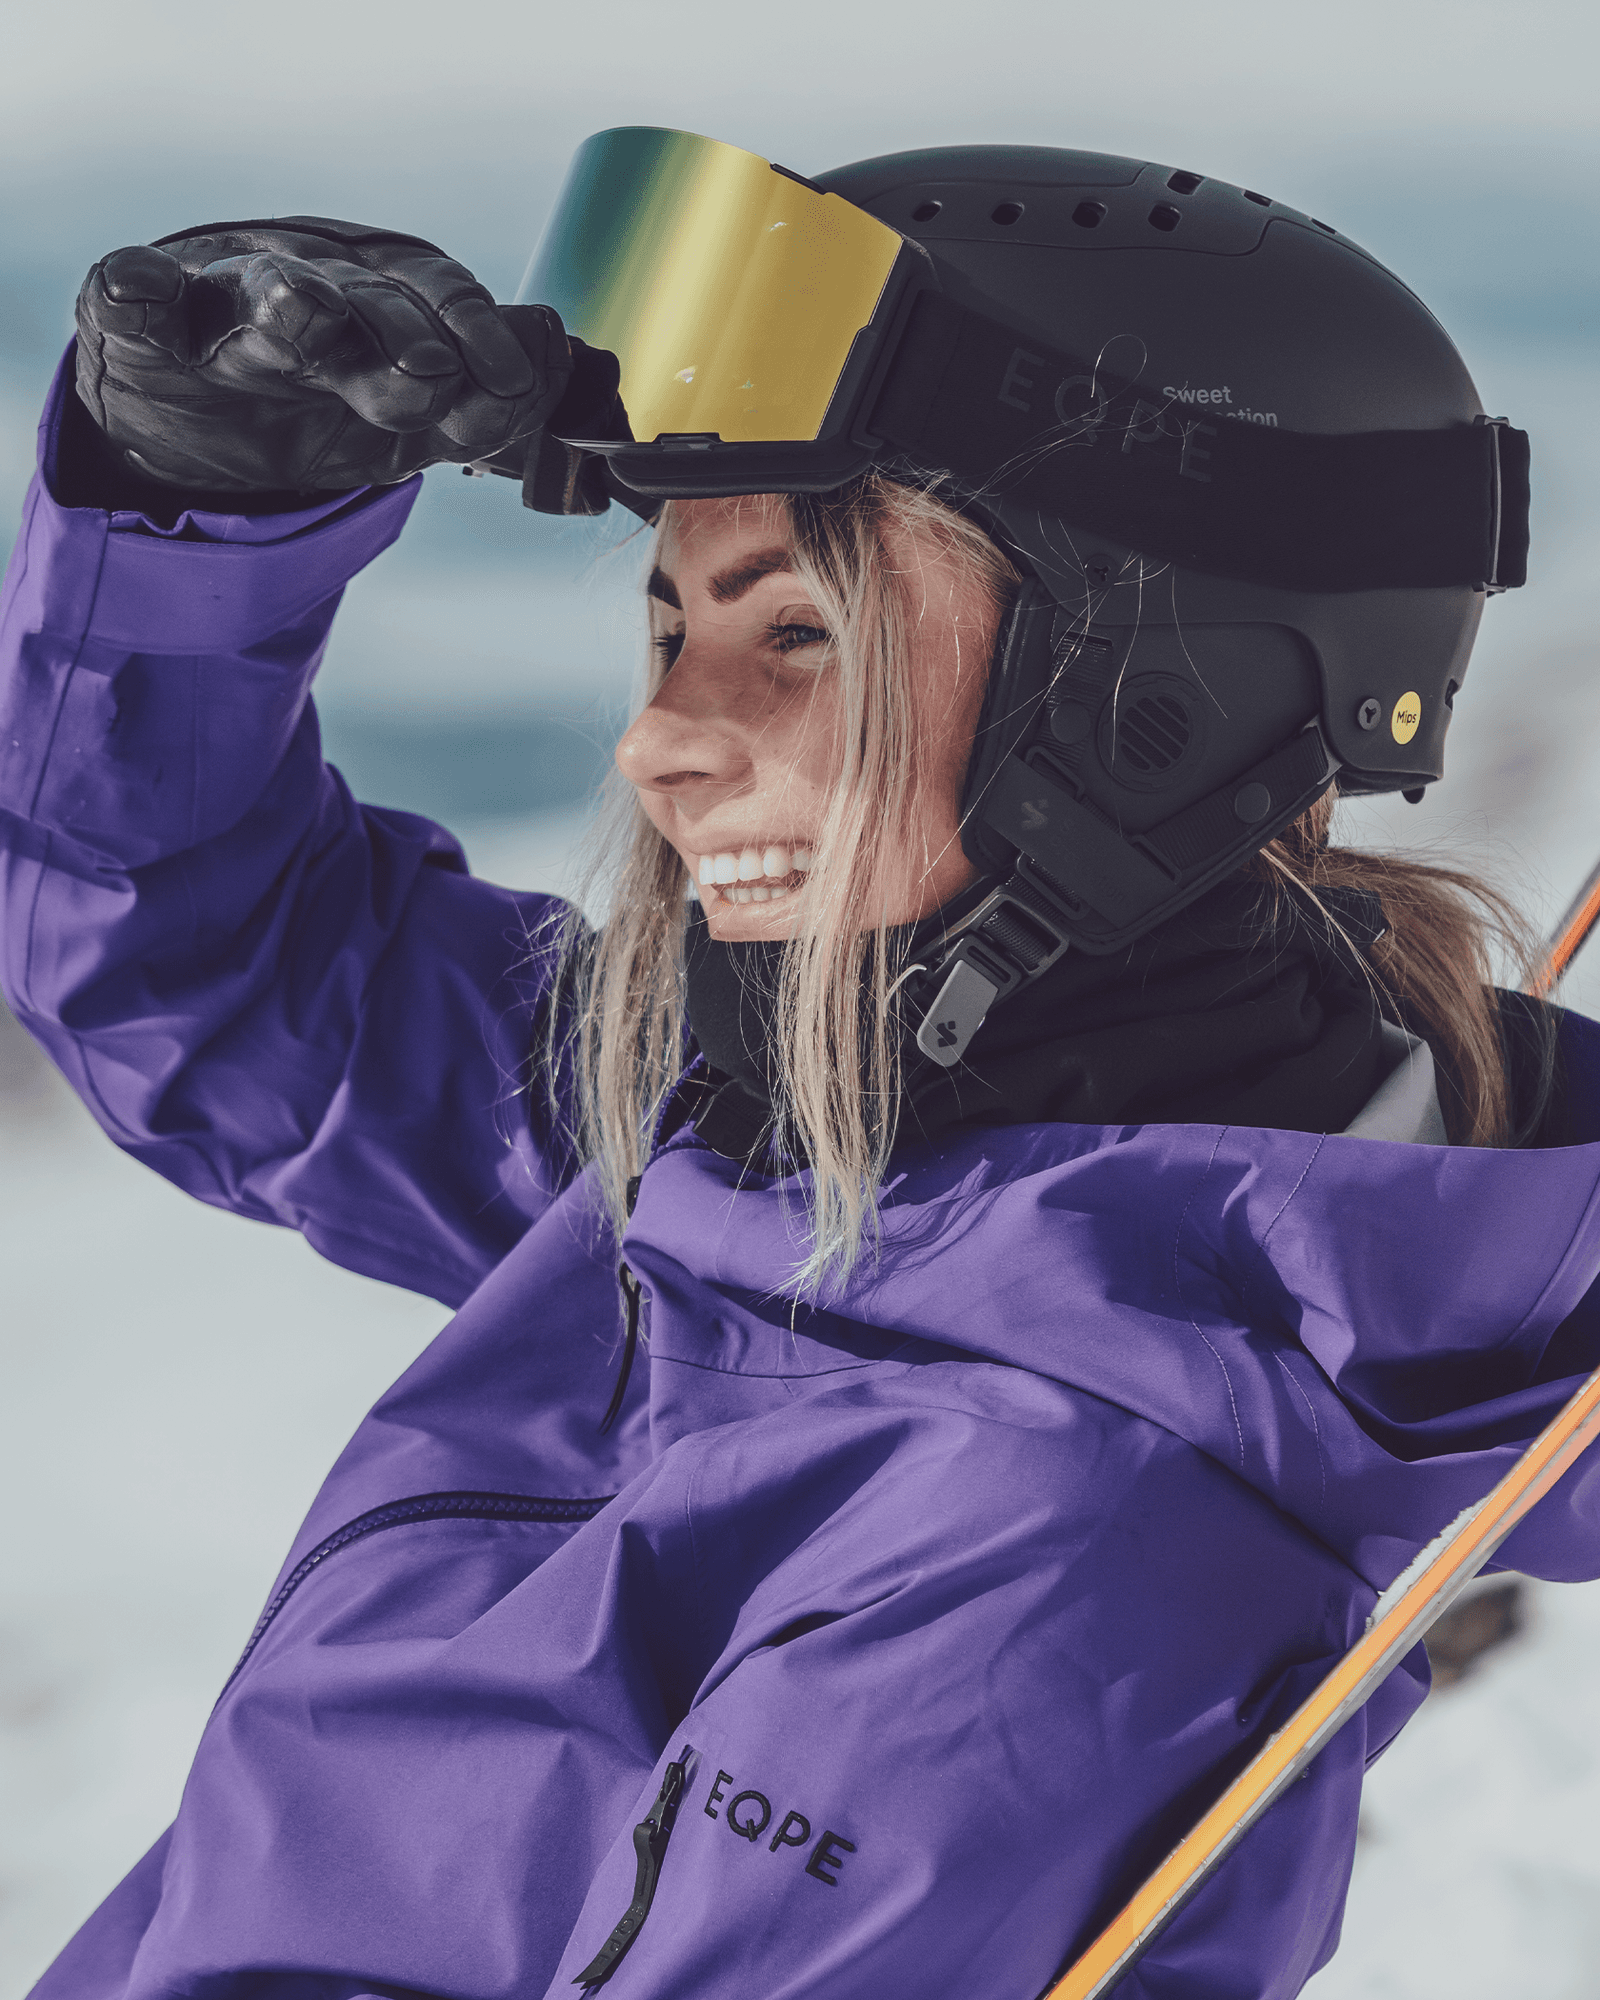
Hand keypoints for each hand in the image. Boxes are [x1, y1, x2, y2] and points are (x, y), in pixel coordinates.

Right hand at [74, 217, 572, 493]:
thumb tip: (549, 376)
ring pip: (263, 291)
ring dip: (291, 301)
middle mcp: (309, 278)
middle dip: (400, 334)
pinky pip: (133, 295)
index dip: (477, 337)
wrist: (198, 419)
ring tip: (307, 313)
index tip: (511, 384)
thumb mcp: (406, 414)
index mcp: (376, 295)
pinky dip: (135, 288)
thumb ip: (476, 405)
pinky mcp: (142, 321)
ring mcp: (222, 297)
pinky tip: (139, 287)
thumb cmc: (319, 397)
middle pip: (362, 300)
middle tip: (430, 374)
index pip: (437, 300)